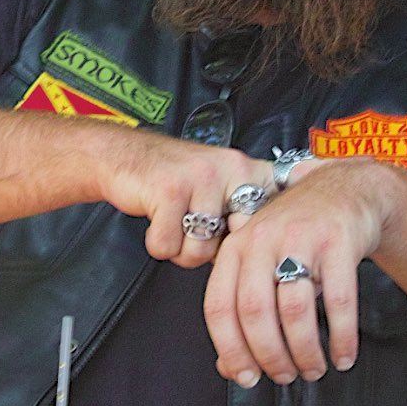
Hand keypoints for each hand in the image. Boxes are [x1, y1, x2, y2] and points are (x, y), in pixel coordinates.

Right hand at [95, 133, 271, 268]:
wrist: (122, 153)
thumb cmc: (172, 178)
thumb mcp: (219, 183)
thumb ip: (243, 210)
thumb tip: (261, 252)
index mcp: (248, 168)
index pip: (284, 194)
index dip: (274, 226)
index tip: (273, 228)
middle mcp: (232, 168)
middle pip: (237, 242)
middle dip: (214, 249)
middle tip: (197, 231)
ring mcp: (203, 178)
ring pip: (201, 251)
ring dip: (181, 250)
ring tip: (174, 224)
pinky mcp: (172, 191)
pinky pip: (169, 247)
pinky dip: (158, 244)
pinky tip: (157, 221)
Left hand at [202, 160, 387, 384]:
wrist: (344, 190)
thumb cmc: (295, 239)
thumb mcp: (260, 266)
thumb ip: (241, 312)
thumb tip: (229, 370)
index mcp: (234, 249)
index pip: (219, 307)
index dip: (230, 350)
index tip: (246, 379)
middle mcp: (261, 241)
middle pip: (255, 312)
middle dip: (270, 356)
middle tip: (285, 378)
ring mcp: (299, 238)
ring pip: (295, 310)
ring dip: (305, 351)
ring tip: (313, 371)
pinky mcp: (338, 241)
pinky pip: (340, 300)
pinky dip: (342, 336)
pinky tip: (344, 356)